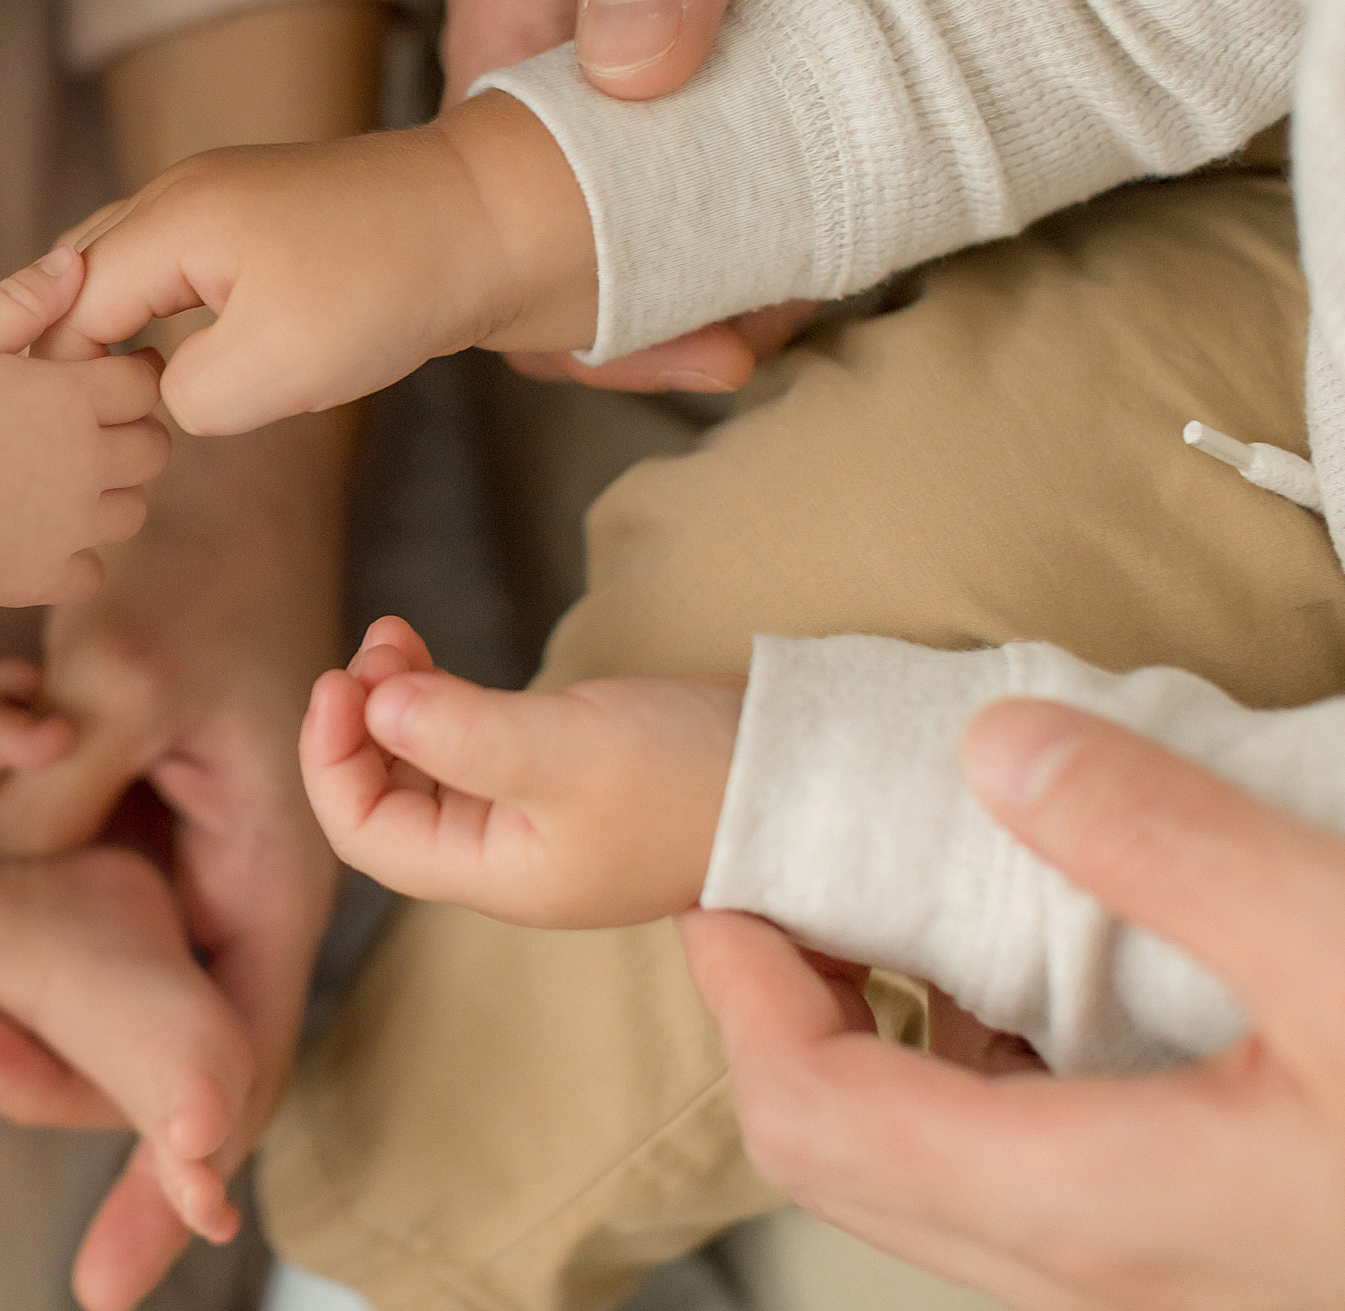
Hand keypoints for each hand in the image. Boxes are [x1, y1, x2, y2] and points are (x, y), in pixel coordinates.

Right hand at [0, 247, 169, 606]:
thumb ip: (23, 300)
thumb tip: (75, 262)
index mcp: (71, 397)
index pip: (146, 382)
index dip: (130, 375)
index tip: (106, 377)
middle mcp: (85, 463)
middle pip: (153, 448)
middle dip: (130, 433)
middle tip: (87, 429)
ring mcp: (69, 526)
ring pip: (132, 510)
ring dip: (110, 495)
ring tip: (63, 482)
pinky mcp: (42, 577)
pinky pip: (91, 573)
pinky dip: (74, 559)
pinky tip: (38, 537)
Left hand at [0, 421, 344, 1309]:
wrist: (213, 463)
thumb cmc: (204, 557)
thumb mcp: (128, 675)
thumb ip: (57, 798)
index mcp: (270, 873)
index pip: (236, 1067)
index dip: (178, 1173)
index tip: (114, 1276)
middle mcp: (223, 885)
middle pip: (157, 1051)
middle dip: (60, 1086)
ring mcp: (169, 854)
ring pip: (99, 983)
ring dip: (24, 1015)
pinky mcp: (119, 813)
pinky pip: (64, 899)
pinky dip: (9, 920)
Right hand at [51, 92, 595, 435]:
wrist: (492, 224)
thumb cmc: (386, 288)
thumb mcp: (271, 369)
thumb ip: (186, 398)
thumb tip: (166, 402)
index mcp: (170, 221)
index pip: (67, 306)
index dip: (53, 378)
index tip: (47, 444)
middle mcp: (180, 195)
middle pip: (79, 275)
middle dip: (64, 346)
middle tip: (54, 428)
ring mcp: (219, 200)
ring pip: (127, 268)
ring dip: (108, 329)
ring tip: (99, 403)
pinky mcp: (259, 222)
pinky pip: (174, 267)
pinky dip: (154, 313)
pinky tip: (164, 364)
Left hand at [304, 616, 740, 926]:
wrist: (805, 782)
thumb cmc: (691, 777)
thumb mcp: (568, 750)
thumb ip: (464, 732)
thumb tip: (372, 707)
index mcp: (495, 874)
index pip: (366, 834)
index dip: (331, 761)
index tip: (338, 680)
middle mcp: (506, 859)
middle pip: (387, 802)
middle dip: (361, 722)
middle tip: (376, 645)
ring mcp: (536, 822)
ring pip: (426, 770)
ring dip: (397, 705)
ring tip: (397, 637)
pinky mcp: (564, 781)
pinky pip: (470, 750)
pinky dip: (440, 703)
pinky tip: (437, 662)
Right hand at [439, 0, 916, 390]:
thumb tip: (627, 66)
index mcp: (510, 17)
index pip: (491, 209)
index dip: (575, 300)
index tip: (690, 342)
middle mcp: (536, 64)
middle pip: (548, 241)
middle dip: (644, 316)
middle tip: (753, 345)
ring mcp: (596, 78)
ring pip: (617, 226)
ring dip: (699, 281)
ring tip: (793, 306)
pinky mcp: (664, 80)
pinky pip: (677, 187)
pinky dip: (734, 233)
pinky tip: (805, 249)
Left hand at [686, 701, 1344, 1308]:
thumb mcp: (1342, 939)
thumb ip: (1164, 842)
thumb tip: (998, 748)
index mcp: (1088, 1202)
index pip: (817, 1113)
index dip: (742, 992)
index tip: (722, 884)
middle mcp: (1095, 1276)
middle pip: (841, 1161)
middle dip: (780, 1018)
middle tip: (780, 889)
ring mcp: (1146, 1288)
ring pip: (928, 1183)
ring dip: (878, 1053)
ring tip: (893, 917)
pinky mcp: (1194, 1265)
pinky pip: (1023, 1188)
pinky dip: (978, 1085)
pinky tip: (1032, 989)